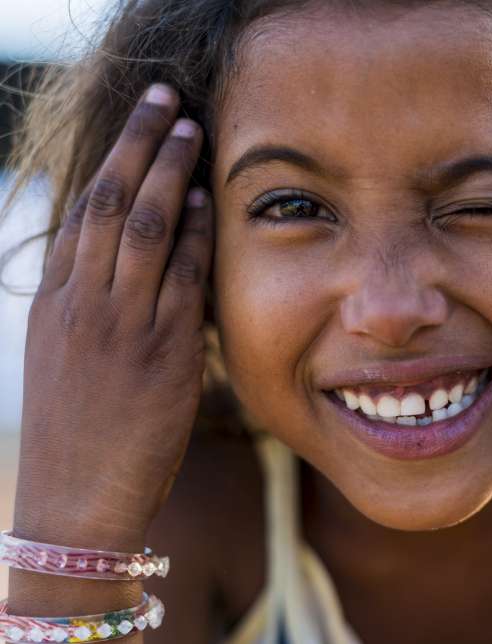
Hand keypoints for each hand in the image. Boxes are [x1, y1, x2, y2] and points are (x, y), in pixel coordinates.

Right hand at [14, 83, 211, 548]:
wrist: (73, 505)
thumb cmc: (79, 437)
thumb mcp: (66, 362)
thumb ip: (92, 311)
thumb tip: (127, 270)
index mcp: (55, 303)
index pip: (83, 213)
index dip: (112, 161)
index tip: (137, 124)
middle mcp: (80, 304)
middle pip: (109, 202)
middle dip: (137, 143)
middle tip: (163, 97)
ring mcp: (117, 326)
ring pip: (140, 228)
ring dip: (167, 171)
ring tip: (189, 127)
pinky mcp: (159, 354)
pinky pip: (178, 279)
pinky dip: (193, 235)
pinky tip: (206, 201)